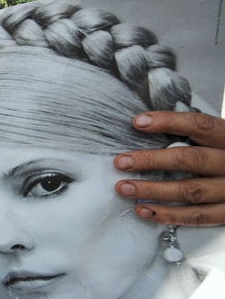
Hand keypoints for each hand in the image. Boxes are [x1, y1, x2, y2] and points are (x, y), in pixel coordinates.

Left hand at [115, 111, 224, 225]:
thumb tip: (145, 125)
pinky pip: (197, 217)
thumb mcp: (219, 139)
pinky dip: (168, 215)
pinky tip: (143, 210)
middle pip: (192, 159)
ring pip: (191, 191)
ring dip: (153, 190)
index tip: (138, 122)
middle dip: (153, 161)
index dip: (168, 122)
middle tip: (122, 162)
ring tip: (124, 187)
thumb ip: (194, 134)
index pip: (199, 125)